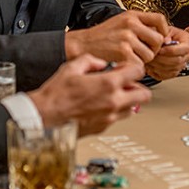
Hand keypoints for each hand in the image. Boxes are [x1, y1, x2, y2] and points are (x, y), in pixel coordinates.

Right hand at [29, 55, 151, 135]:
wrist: (44, 117)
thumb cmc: (55, 95)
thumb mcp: (72, 67)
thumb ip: (92, 60)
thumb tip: (101, 63)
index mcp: (108, 84)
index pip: (138, 72)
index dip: (133, 67)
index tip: (126, 68)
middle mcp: (113, 102)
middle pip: (144, 95)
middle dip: (138, 86)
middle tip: (127, 83)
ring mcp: (109, 117)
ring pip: (134, 109)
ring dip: (128, 100)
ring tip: (114, 94)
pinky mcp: (103, 128)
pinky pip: (118, 118)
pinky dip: (116, 111)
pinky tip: (103, 105)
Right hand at [65, 10, 167, 63]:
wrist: (82, 44)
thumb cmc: (102, 36)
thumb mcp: (121, 22)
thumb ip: (139, 26)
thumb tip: (163, 37)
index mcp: (132, 15)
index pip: (159, 19)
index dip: (164, 31)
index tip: (161, 38)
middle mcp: (131, 24)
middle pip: (158, 40)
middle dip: (153, 50)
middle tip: (143, 53)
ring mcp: (127, 38)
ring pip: (150, 55)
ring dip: (143, 60)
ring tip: (130, 58)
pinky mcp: (123, 52)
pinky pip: (140, 64)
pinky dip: (134, 68)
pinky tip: (125, 64)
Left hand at [145, 27, 188, 79]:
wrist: (160, 40)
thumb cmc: (163, 33)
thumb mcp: (164, 29)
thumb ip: (165, 34)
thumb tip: (165, 41)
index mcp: (187, 40)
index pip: (184, 49)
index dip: (171, 50)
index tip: (160, 49)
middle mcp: (187, 53)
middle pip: (178, 61)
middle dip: (162, 59)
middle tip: (152, 55)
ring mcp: (182, 64)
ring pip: (172, 70)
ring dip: (158, 66)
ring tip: (149, 60)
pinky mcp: (174, 72)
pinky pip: (167, 76)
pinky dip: (157, 72)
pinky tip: (151, 66)